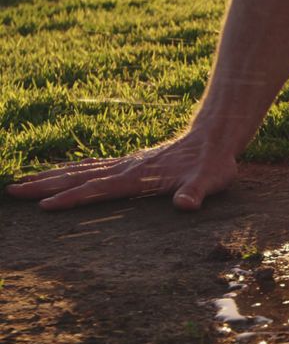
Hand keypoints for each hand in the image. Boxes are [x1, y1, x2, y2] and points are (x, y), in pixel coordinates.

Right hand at [5, 130, 238, 210]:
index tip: (45, 206)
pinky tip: (59, 174)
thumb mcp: (211, 180)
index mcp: (139, 176)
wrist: (215, 137)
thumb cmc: (214, 164)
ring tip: (21, 183)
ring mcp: (126, 163)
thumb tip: (186, 205)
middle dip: (45, 185)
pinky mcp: (130, 163)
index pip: (99, 188)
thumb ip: (196, 193)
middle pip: (79, 177)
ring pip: (80, 170)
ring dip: (50, 177)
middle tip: (13, 192)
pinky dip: (71, 171)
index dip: (73, 198)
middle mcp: (126, 168)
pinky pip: (92, 167)